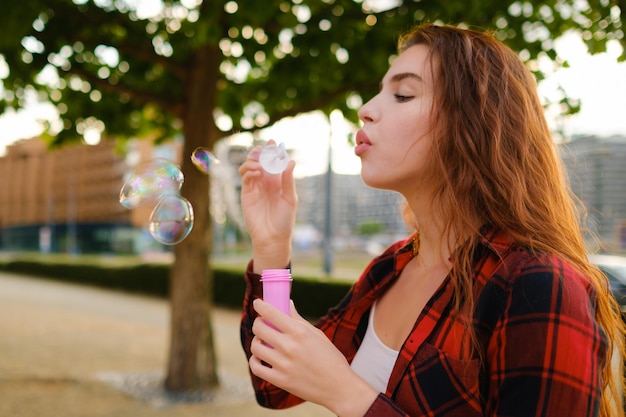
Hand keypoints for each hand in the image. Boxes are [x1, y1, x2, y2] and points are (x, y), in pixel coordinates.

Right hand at [239, 141, 296, 269]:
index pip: (274, 162)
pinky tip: (256, 172)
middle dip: (260, 152)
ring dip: (252, 160)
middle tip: (263, 150)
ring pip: (249, 166)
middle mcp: (266, 182)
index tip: (273, 142)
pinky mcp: (247, 193)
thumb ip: (288, 180)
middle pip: (259, 161)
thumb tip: (291, 161)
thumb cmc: (284, 220)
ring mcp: (255, 186)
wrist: (272, 237)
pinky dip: (248, 170)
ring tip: (258, 163)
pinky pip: (245, 177)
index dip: (272, 151)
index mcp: (278, 181)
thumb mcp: (290, 199)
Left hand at [249, 299, 377, 416]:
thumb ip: (299, 320)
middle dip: (258, 323)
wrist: (339, 388)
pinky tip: (260, 357)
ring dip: (257, 340)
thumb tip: (287, 304)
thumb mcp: (318, 335)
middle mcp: (290, 347)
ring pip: (256, 347)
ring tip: (263, 341)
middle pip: (259, 328)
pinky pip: (256, 367)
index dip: (260, 306)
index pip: (271, 313)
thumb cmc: (331, 359)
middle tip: (262, 323)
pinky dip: (255, 360)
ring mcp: (283, 365)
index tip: (257, 303)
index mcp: (300, 333)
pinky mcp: (280, 381)